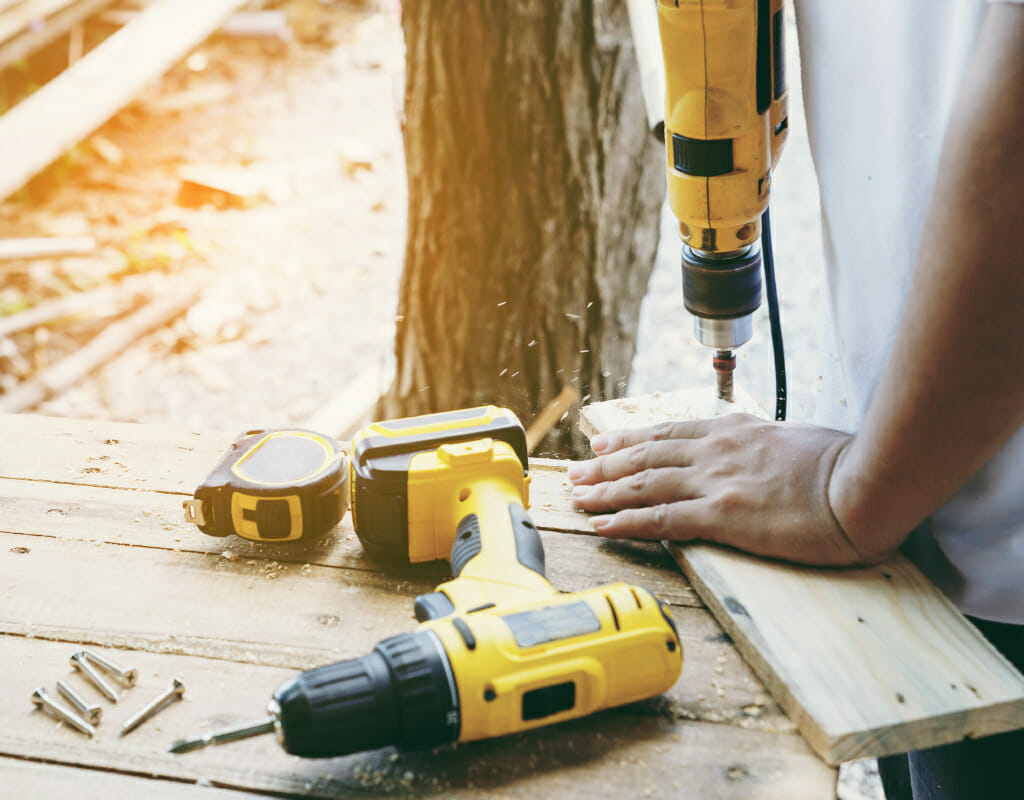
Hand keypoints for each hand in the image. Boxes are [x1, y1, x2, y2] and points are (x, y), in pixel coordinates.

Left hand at [568, 414, 874, 565]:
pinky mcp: (722, 515)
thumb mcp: (793, 439)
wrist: (866, 483)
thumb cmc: (843, 465)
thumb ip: (761, 444)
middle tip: (576, 471)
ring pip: (643, 484)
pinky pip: (660, 519)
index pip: (668, 433)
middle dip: (605, 465)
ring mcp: (715, 481)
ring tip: (576, 497)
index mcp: (733, 430)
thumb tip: (751, 451)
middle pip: (645, 455)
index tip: (603, 442)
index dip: (630, 439)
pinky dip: (625, 521)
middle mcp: (715, 450)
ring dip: (604, 491)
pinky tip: (601, 525)